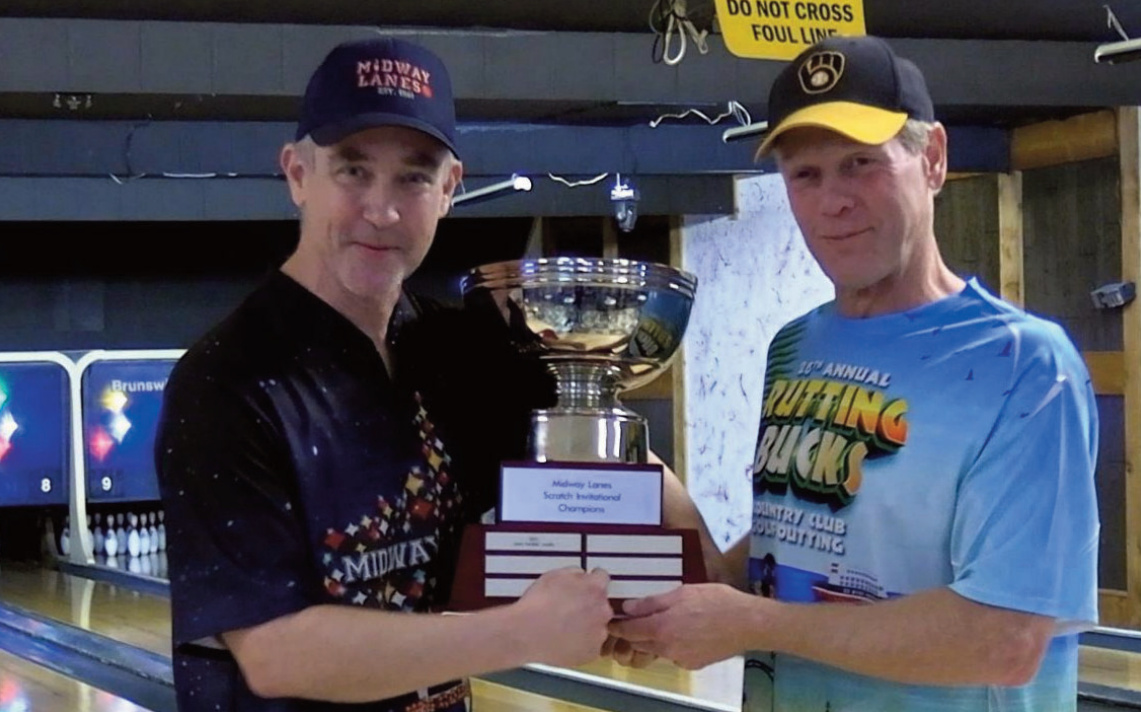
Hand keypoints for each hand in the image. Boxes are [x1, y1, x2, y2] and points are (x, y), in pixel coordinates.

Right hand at [512, 567, 612, 667]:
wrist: (526, 633)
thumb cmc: (537, 605)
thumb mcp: (554, 575)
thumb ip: (575, 573)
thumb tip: (581, 576)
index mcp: (595, 588)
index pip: (603, 578)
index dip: (593, 580)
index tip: (587, 585)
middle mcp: (602, 610)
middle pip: (602, 605)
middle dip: (590, 606)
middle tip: (570, 610)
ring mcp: (599, 634)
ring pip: (598, 627)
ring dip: (587, 626)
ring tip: (564, 628)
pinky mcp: (592, 653)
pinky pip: (590, 646)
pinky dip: (581, 644)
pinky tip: (565, 641)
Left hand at [607, 583, 754, 669]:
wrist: (748, 623)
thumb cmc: (716, 600)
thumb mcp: (682, 592)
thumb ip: (652, 602)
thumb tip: (627, 608)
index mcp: (662, 627)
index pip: (629, 631)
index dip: (617, 626)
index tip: (610, 621)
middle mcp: (667, 647)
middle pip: (640, 643)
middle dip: (634, 634)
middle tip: (635, 620)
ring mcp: (680, 658)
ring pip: (656, 650)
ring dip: (653, 639)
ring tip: (666, 622)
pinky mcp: (692, 664)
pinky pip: (673, 655)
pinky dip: (672, 645)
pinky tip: (686, 632)